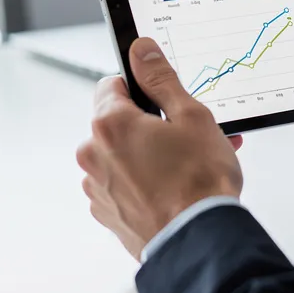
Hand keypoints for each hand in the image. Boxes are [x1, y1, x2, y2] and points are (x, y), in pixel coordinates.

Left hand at [77, 38, 243, 260]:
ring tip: (191, 164)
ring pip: (123, 156)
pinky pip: (124, 186)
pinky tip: (178, 187)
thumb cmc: (199, 182)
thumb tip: (141, 51)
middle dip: (151, 125)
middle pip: (118, 123)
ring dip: (150, 154)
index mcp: (109, 124)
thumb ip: (160, 79)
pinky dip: (145, 182)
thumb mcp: (190, 115)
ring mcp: (98, 188)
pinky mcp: (108, 214)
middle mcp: (93, 155)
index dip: (141, 88)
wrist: (199, 241)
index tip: (163, 99)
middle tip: (187, 135)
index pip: (112, 84)